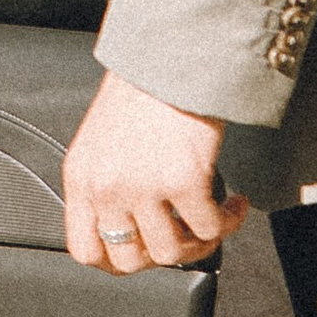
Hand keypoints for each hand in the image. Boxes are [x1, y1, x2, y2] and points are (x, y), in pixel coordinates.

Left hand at [63, 70, 249, 272]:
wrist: (173, 54)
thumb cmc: (143, 88)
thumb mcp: (103, 140)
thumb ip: (107, 182)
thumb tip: (132, 222)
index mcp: (81, 177)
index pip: (85, 249)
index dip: (117, 262)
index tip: (142, 256)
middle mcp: (106, 187)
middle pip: (130, 261)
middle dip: (162, 256)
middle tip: (184, 237)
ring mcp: (143, 187)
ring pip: (172, 253)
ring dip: (200, 243)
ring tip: (214, 222)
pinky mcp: (184, 181)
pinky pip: (211, 228)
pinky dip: (229, 222)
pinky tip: (235, 204)